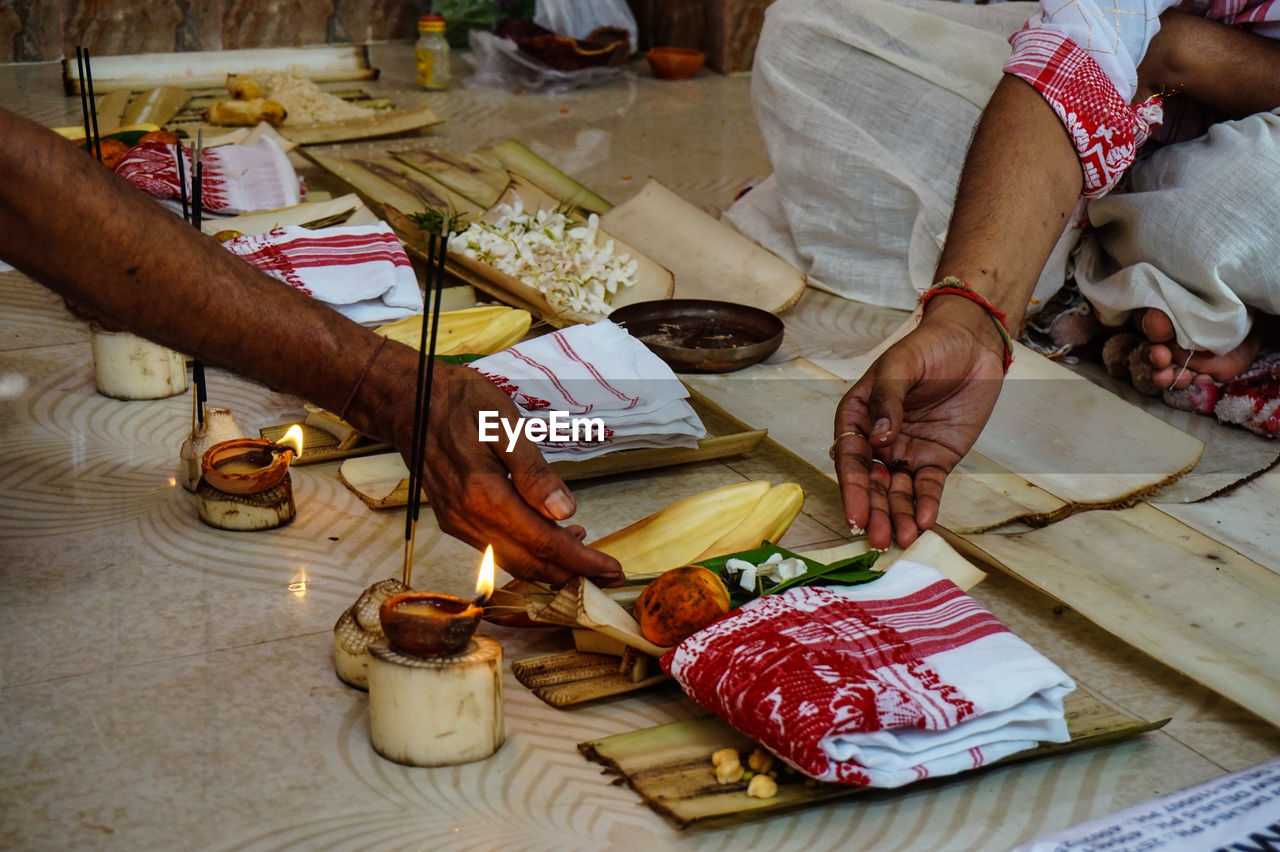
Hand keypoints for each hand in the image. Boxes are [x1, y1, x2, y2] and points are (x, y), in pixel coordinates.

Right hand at [397, 360, 623, 586]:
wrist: (409, 402)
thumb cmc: (460, 402)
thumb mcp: (504, 422)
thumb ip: (534, 471)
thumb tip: (564, 511)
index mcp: (484, 495)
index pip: (543, 542)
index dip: (581, 560)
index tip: (612, 569)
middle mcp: (468, 519)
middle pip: (529, 563)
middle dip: (573, 572)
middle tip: (609, 572)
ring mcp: (458, 523)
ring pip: (512, 562)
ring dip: (550, 565)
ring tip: (584, 551)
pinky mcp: (454, 520)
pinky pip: (496, 550)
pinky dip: (527, 553)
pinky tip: (547, 536)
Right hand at [833, 309, 1005, 548]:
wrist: (973, 344)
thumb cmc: (930, 346)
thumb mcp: (902, 365)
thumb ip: (888, 400)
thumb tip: (879, 438)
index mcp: (859, 416)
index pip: (851, 458)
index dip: (852, 488)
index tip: (855, 515)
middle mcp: (878, 440)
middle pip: (872, 483)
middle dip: (875, 512)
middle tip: (878, 539)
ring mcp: (907, 451)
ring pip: (897, 491)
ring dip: (899, 516)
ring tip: (904, 539)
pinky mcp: (936, 458)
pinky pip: (928, 486)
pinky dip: (926, 504)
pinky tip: (926, 521)